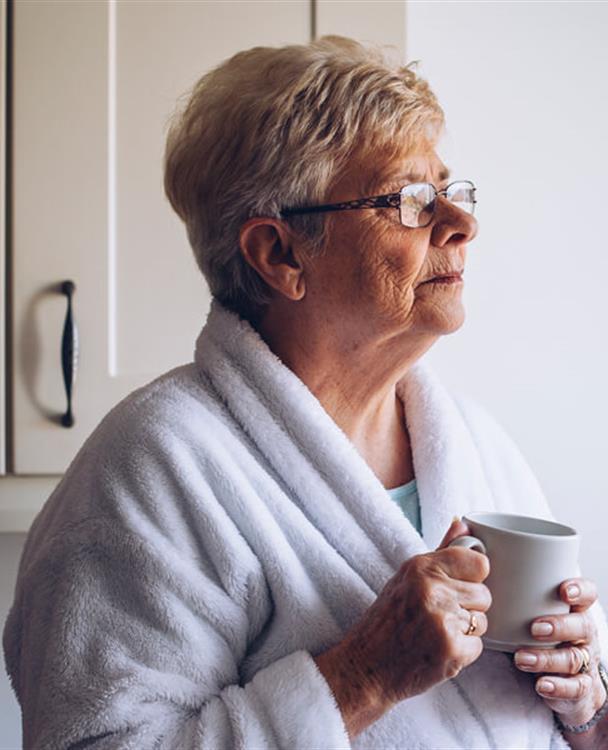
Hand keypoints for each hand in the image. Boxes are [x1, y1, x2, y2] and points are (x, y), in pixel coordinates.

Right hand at [314, 518, 490, 737]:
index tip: (457, 585)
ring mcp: (443, 621)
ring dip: (465, 630)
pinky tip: (438, 649)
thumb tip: (463, 523)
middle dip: (467, 606)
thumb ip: (441, 550)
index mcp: (421, 567)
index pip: (479, 563)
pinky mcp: (452, 651)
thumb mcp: (406, 576)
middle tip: (439, 615)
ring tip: (436, 632)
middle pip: (485, 594)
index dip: (472, 577)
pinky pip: (478, 646)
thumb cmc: (387, 619)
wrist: (367, 666)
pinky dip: (462, 652)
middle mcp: (433, 590)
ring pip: (483, 621)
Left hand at [514, 577, 606, 728]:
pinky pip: (575, 688)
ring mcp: (584, 661)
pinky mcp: (580, 687)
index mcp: (575, 610)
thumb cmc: (541, 633)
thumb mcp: (533, 609)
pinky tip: (541, 684)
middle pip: (583, 626)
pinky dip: (557, 687)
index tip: (563, 591)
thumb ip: (512, 584)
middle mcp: (583, 634)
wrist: (565, 678)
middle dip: (559, 626)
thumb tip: (474, 544)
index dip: (580, 591)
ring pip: (573, 658)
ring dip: (547, 658)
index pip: (588, 595)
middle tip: (534, 628)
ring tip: (521, 658)